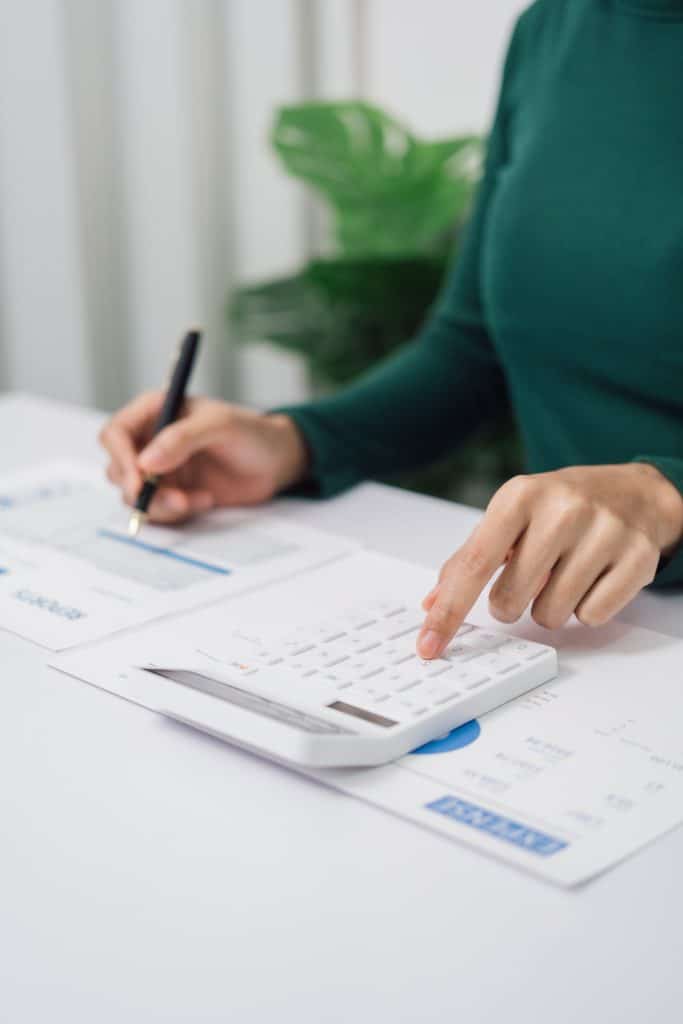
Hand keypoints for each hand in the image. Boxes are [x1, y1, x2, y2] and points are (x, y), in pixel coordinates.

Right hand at [99, 392, 308, 521]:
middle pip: (117, 469)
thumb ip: (182, 438)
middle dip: (142, 490)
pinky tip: (206, 500)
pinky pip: (156, 512)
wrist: (276, 462)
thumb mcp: (220, 425)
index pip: (116, 433)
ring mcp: (160, 470)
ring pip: (134, 496)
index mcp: (154, 412)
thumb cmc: (251, 432)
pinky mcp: (172, 493)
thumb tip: (146, 462)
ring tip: (198, 500)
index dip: (121, 458)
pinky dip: (177, 513)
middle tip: (176, 498)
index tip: (139, 481)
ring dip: (162, 505)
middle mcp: (150, 441)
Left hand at [418, 464, 682, 657]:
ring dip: (551, 606)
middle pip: (509, 599)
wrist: (633, 493)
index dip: (449, 611)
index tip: (429, 644)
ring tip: (566, 573)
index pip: (474, 564)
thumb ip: (470, 557)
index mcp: (520, 495)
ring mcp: (604, 532)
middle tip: (532, 577)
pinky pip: (591, 617)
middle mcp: (562, 509)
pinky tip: (594, 577)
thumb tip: (433, 602)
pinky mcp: (637, 558)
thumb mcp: (512, 516)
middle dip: (512, 602)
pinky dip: (587, 607)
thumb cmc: (562, 507)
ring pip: (550, 615)